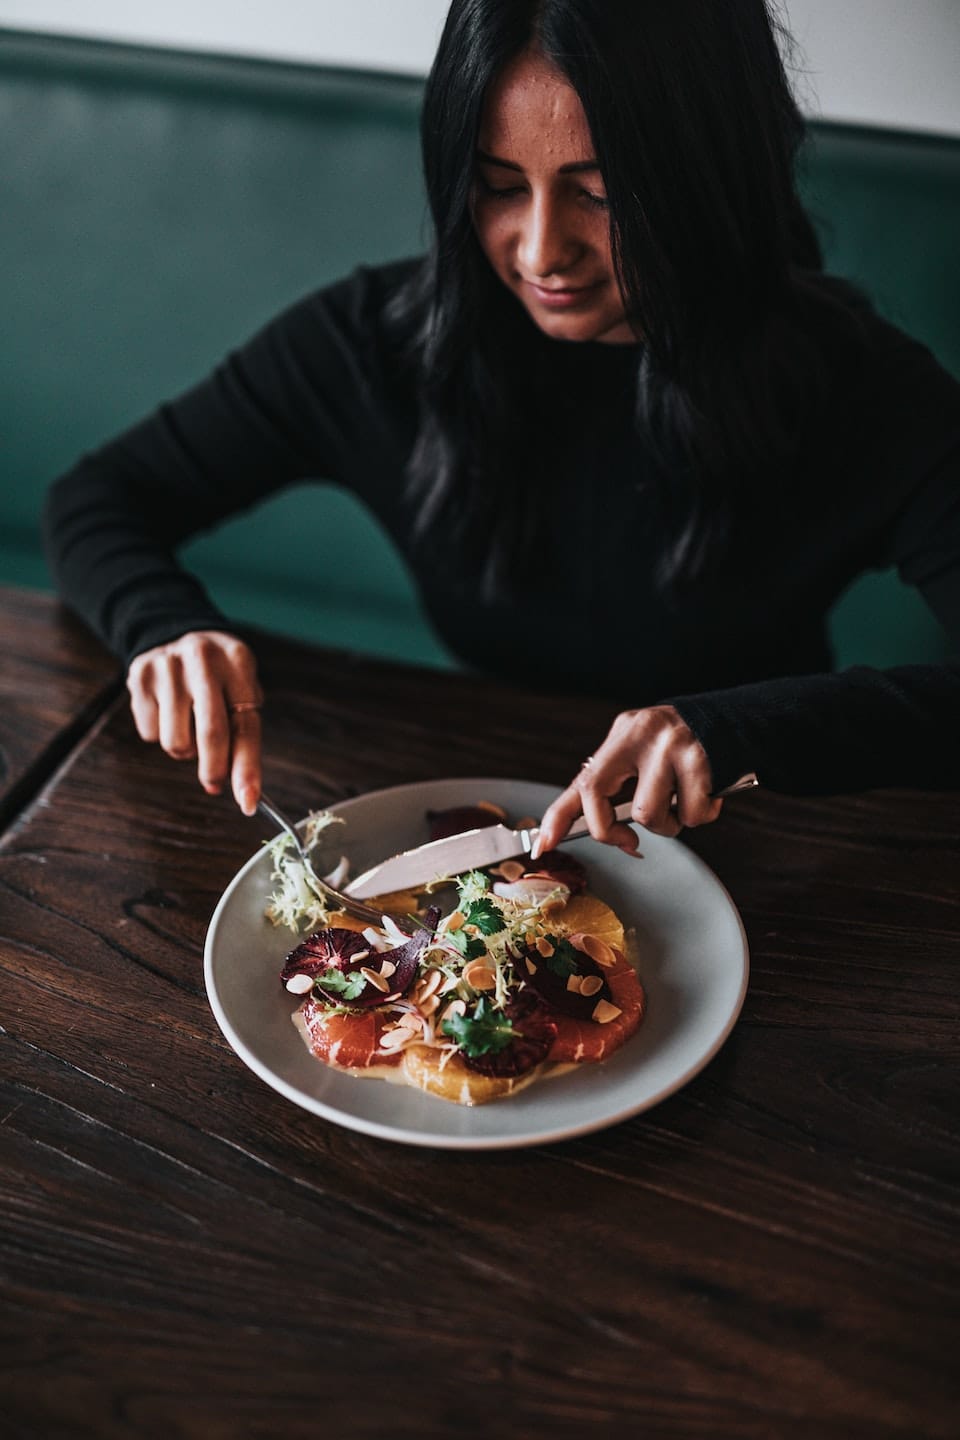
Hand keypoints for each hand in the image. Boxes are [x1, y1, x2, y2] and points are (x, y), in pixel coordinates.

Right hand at [126, 631, 263, 813]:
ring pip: (175, 742)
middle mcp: (203, 660)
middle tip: (215, 784)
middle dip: (214, 770)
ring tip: (188, 726)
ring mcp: (168, 667)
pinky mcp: (139, 676)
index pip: (246, 725)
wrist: (173, 631)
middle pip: (210, 735)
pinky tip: (166, 710)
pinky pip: (150, 733)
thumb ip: (242, 729)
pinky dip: (160, 733)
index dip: (247, 768)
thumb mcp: (240, 686)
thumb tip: (241, 789)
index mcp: (237, 661)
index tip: (248, 802)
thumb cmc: (218, 673)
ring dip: (185, 750)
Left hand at [533, 705, 721, 854]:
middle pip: (601, 796)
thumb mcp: (644, 754)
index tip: (543, 845)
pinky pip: (692, 814)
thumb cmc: (685, 749)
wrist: (736, 720)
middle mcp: (639, 734)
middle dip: (610, 831)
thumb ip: (623, 786)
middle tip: (630, 841)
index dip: (558, 817)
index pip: (581, 781)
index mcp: (621, 735)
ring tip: (684, 804)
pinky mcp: (699, 759)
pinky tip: (709, 794)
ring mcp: (668, 745)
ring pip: (650, 815)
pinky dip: (703, 815)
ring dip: (670, 825)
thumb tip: (613, 835)